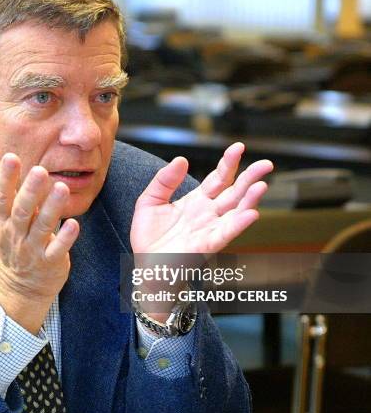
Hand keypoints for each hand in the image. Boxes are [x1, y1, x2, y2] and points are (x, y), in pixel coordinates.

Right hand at [0, 153, 79, 332]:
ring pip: (41, 227)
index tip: (10, 157)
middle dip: (29, 190)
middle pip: (21, 211)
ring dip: (51, 208)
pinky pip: (57, 249)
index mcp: (3, 221)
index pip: (1, 197)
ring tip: (61, 188)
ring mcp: (32, 249)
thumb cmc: (13, 244)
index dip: (4, 178)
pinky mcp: (49, 262)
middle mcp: (16, 234)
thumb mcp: (0, 217)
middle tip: (40, 170)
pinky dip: (65, 237)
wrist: (19, 288)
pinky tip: (74, 223)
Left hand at [130, 143, 272, 254]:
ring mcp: (210, 229)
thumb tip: (181, 159)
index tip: (238, 147)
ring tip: (261, 185)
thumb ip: (164, 180)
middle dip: (250, 177)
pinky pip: (225, 234)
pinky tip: (251, 213)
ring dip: (250, 199)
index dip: (228, 163)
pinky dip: (238, 224)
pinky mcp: (206, 246)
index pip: (218, 178)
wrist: (144, 265)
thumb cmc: (149, 236)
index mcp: (197, 200)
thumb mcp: (150, 201)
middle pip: (234, 192)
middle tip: (267, 163)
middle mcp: (208, 213)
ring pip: (235, 212)